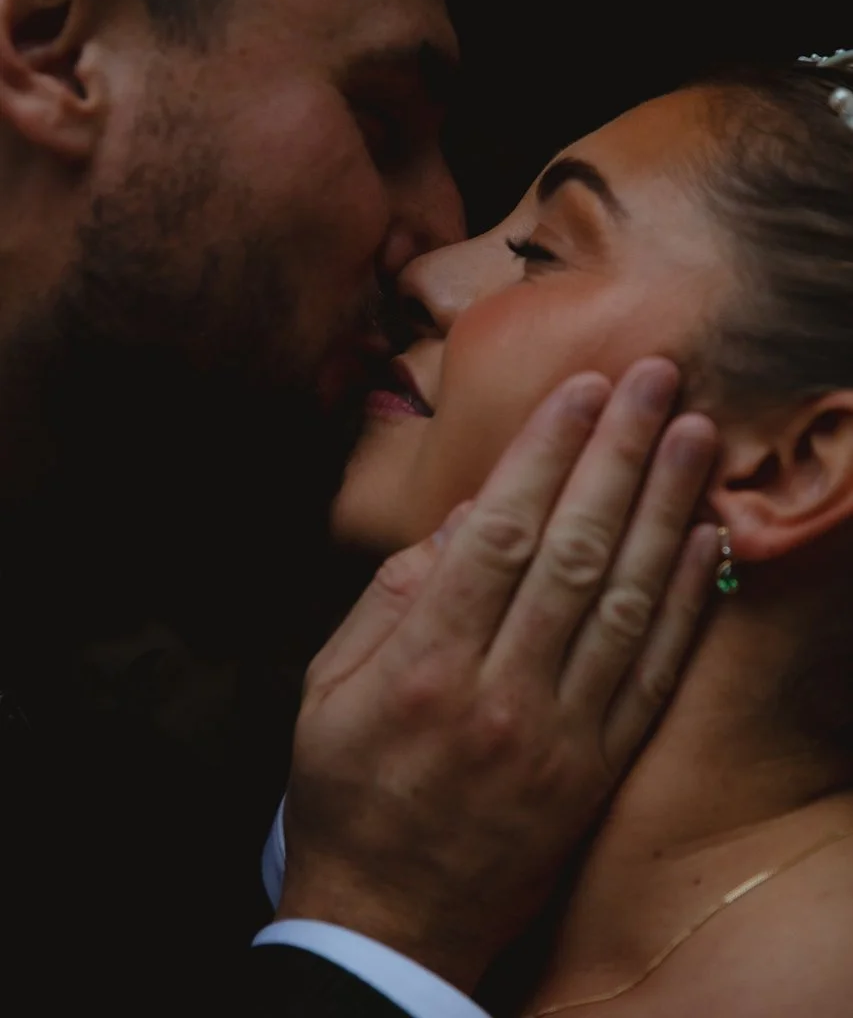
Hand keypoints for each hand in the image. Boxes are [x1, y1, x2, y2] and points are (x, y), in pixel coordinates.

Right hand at [278, 358, 718, 991]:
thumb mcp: (323, 689)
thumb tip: (461, 520)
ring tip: (693, 435)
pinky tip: (705, 540)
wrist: (390, 921)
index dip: (545, 452)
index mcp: (424, 662)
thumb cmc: (346, 790)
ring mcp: (559, 734)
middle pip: (574, 548)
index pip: (499, 531)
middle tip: (653, 379)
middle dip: (617, 453)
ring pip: (625, 599)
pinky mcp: (597, 769)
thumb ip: (389, 597)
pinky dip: (684, 604)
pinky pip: (651, 675)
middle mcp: (500, 690)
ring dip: (665, 508)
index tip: (580, 389)